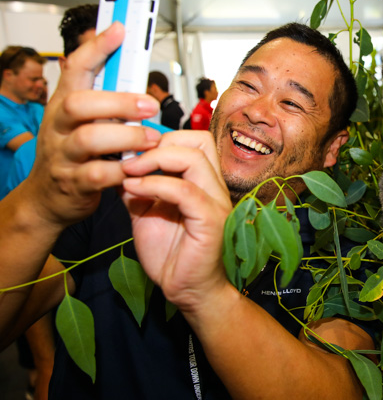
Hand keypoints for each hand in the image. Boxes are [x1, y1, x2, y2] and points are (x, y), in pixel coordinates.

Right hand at [26, 23, 160, 228]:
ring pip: (89, 139)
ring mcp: (63, 155)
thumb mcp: (82, 119)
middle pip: (79, 104)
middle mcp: (58, 126)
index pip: (75, 68)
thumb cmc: (73, 153)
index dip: (97, 47)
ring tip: (152, 138)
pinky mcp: (74, 184)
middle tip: (151, 105)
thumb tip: (129, 61)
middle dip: (118, 101)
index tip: (121, 29)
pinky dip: (123, 170)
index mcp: (63, 104)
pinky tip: (140, 167)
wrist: (49, 198)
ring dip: (127, 136)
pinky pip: (98, 175)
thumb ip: (103, 94)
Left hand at [119, 130, 232, 311]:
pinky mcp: (210, 220)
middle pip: (199, 140)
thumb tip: (120, 166)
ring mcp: (216, 202)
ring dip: (155, 160)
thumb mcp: (146, 213)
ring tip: (129, 173)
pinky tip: (134, 191)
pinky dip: (156, 185)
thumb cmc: (171, 254)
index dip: (164, 138)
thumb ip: (138, 188)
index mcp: (204, 181)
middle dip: (161, 142)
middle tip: (132, 159)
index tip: (133, 153)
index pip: (195, 140)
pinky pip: (185, 191)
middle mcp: (215, 186)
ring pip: (194, 158)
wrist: (186, 290)